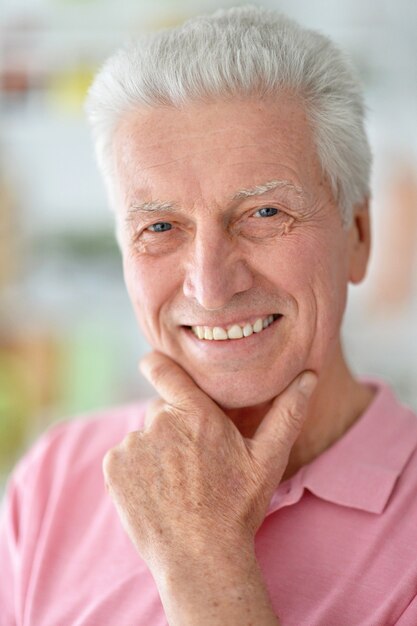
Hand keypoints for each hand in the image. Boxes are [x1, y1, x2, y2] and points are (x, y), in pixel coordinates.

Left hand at [103, 351, 316, 572]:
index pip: (163, 369)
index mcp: (196, 413)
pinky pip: (124, 457)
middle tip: (192, 461)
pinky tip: (157, 492)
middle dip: (173, 425)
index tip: (154, 364)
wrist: (200, 557)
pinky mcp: (115, 468)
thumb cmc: (237, 507)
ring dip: (155, 450)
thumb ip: (287, 412)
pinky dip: (136, 469)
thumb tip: (310, 376)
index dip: (157, 365)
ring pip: (143, 436)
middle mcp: (159, 423)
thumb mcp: (268, 459)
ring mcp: (133, 446)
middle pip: (160, 410)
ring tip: (177, 483)